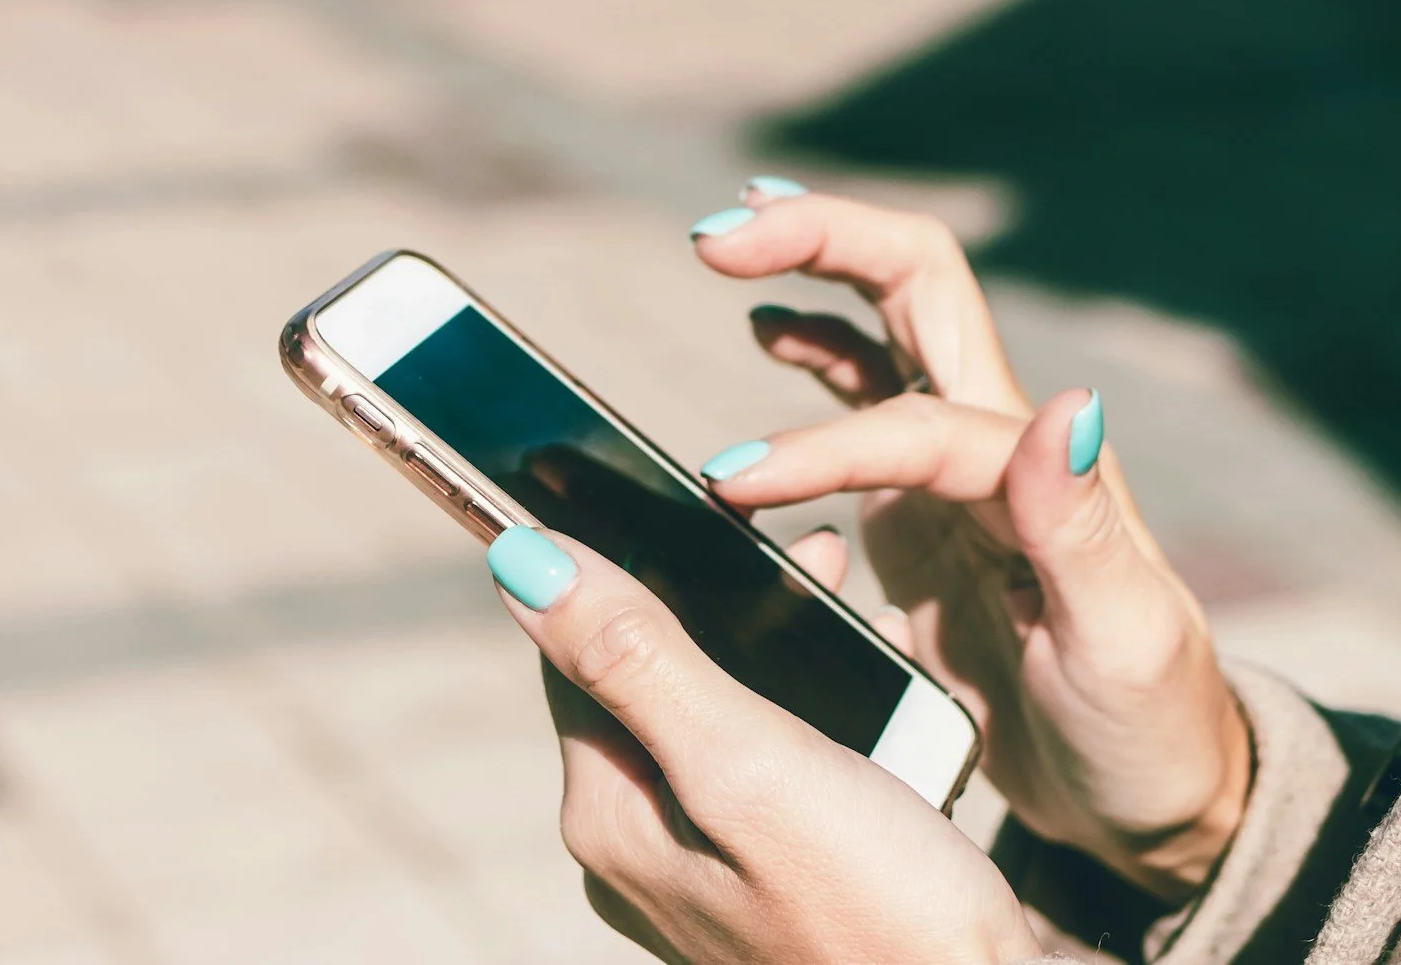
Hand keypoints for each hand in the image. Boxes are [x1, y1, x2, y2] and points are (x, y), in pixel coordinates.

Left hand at [486, 526, 1042, 964]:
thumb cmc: (879, 910)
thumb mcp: (748, 762)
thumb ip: (637, 658)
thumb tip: (520, 559)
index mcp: (611, 817)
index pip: (572, 650)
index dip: (617, 559)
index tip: (670, 491)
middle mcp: (641, 850)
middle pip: (648, 677)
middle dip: (720, 597)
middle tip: (806, 542)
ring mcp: (707, 875)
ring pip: (719, 715)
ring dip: (777, 647)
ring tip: (849, 590)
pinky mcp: (776, 883)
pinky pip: (773, 766)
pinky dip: (820, 710)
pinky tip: (880, 687)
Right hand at [690, 186, 1251, 901]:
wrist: (1156, 796)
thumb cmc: (1148, 730)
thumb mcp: (1125, 644)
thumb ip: (1083, 530)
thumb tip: (1070, 404)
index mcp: (1038, 474)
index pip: (914, 420)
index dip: (819, 444)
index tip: (731, 487)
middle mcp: (1000, 444)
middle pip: (914, 283)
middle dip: (819, 237)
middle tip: (717, 236)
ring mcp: (960, 469)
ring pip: (884, 322)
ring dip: (811, 268)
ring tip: (724, 248)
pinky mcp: (928, 509)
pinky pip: (866, 397)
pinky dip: (814, 346)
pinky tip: (766, 331)